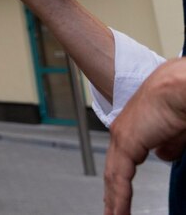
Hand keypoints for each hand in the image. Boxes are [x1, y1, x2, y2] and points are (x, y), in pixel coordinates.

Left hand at [104, 57, 185, 213]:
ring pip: (114, 177)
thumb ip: (168, 144)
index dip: (119, 181)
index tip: (117, 197)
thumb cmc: (180, 99)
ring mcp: (122, 136)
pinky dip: (119, 198)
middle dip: (112, 194)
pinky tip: (117, 213)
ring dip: (113, 201)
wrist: (179, 87)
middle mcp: (123, 131)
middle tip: (110, 213)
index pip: (122, 161)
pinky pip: (120, 177)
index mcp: (133, 127)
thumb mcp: (176, 130)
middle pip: (114, 170)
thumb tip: (163, 156)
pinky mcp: (126, 142)